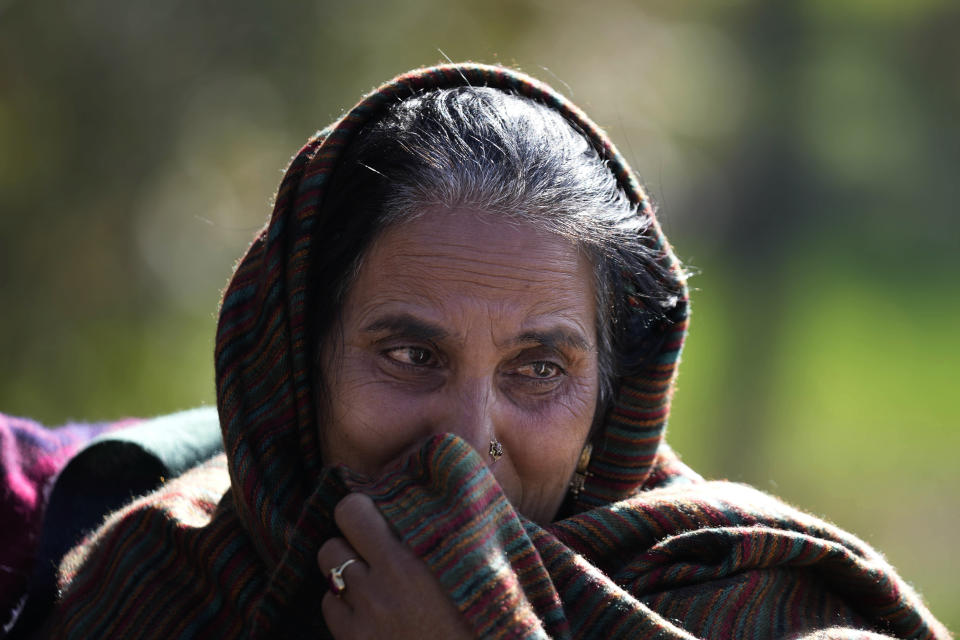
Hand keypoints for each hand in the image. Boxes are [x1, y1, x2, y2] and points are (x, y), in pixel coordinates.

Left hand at [318, 493, 472, 639]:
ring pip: (329, 572)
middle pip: (331, 540)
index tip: (377, 515)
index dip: (361, 510)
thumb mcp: (481, 570)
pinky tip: (371, 611)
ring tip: (373, 579)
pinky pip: (330, 607)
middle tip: (372, 547)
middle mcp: (380, 585)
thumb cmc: (486, 618)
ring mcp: (362, 617)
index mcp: (411, 559)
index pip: (353, 510)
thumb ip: (454, 531)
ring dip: (346, 572)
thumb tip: (444, 494)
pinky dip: (344, 606)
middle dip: (349, 541)